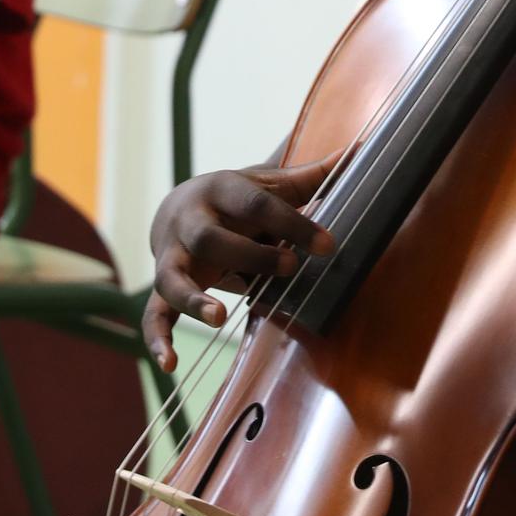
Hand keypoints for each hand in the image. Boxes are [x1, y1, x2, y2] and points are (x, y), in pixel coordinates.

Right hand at [142, 156, 337, 371]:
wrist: (177, 206)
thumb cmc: (236, 200)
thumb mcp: (267, 184)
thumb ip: (311, 177)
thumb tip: (361, 149)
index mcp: (221, 190)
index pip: (256, 204)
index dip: (293, 223)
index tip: (328, 246)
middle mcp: (190, 220)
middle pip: (209, 237)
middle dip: (249, 254)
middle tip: (289, 268)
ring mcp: (171, 255)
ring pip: (172, 276)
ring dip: (193, 298)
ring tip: (220, 317)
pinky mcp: (161, 284)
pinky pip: (154, 313)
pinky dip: (157, 338)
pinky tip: (170, 365)